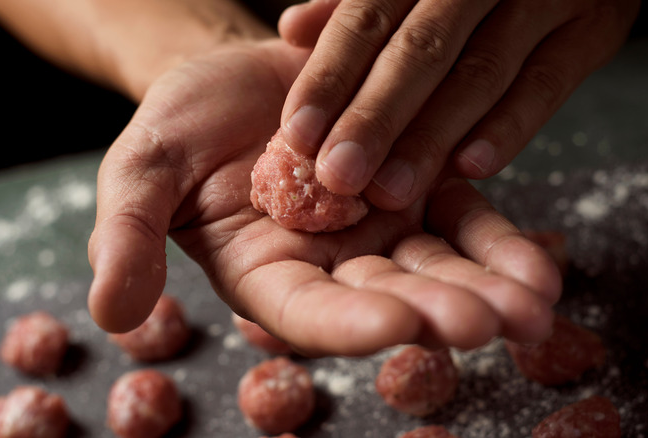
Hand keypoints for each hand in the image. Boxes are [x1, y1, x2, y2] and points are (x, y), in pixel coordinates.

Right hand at [86, 39, 561, 356]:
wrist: (231, 79)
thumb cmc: (179, 128)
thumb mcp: (139, 174)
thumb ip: (128, 237)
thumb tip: (108, 315)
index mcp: (264, 273)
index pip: (308, 315)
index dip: (352, 323)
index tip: (398, 326)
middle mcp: (328, 263)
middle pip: (388, 298)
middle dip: (439, 310)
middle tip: (492, 323)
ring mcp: (378, 228)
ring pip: (437, 266)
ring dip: (487, 287)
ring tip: (535, 303)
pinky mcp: (417, 186)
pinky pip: (463, 220)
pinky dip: (498, 243)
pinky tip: (538, 265)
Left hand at [278, 0, 639, 209]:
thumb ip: (356, 5)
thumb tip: (293, 30)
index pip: (365, 19)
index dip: (329, 78)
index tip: (298, 135)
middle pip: (418, 51)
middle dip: (374, 118)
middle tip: (338, 176)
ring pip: (479, 72)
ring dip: (431, 137)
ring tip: (391, 190)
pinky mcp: (594, 27)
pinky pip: (548, 82)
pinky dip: (510, 127)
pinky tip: (470, 167)